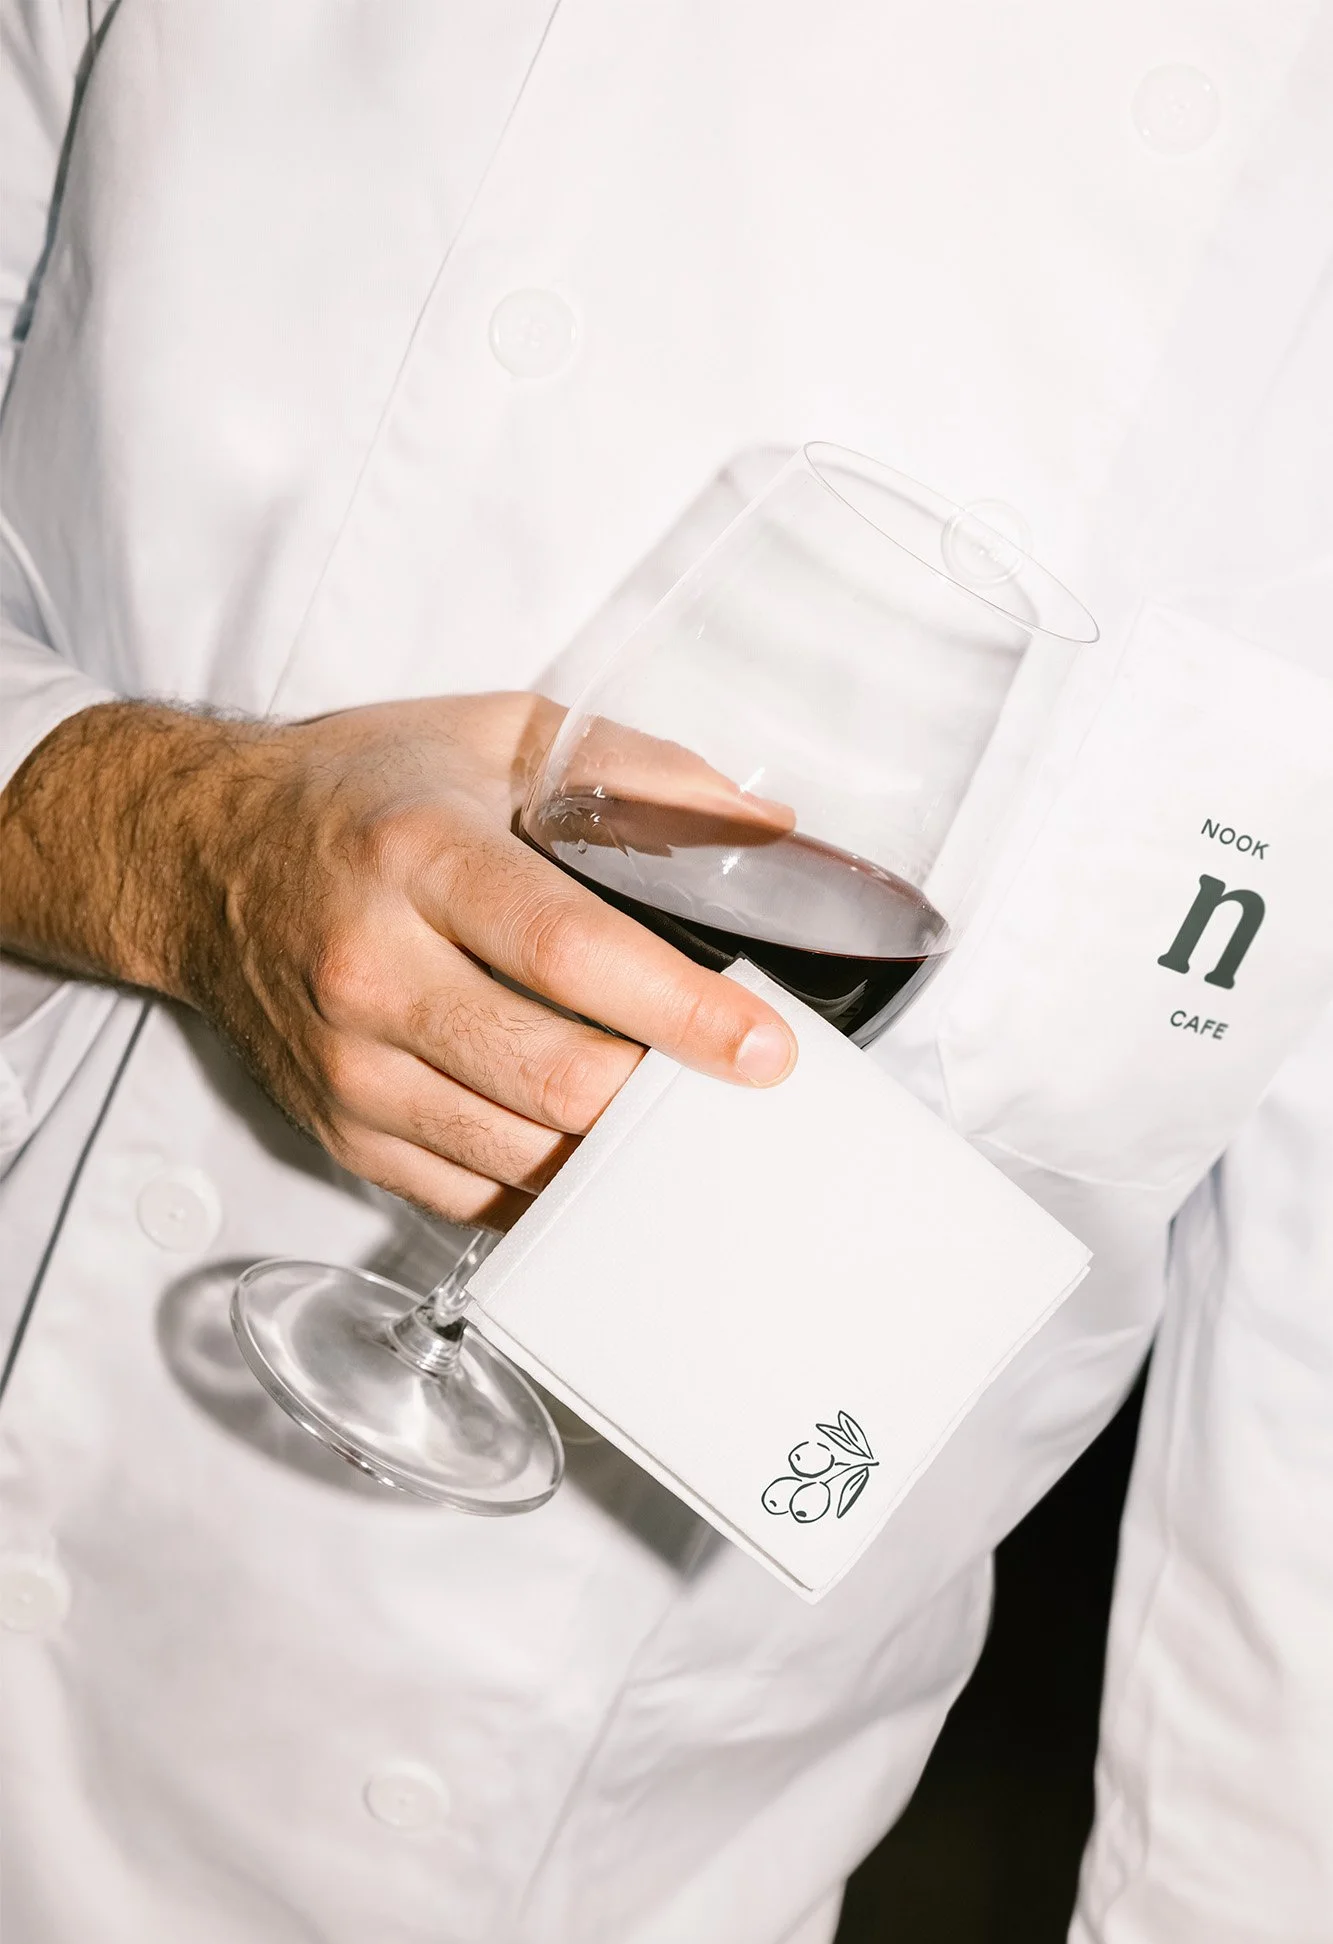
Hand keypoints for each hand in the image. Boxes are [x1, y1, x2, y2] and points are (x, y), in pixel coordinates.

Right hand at [0, 694, 797, 1225]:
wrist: (198, 857)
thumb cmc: (357, 794)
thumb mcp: (494, 735)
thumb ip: (636, 771)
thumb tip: (762, 829)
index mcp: (417, 854)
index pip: (567, 951)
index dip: (679, 1010)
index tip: (764, 1046)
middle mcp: (371, 967)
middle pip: (552, 1077)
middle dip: (666, 1096)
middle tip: (735, 1087)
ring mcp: (347, 1064)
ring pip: (517, 1155)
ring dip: (615, 1151)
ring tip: (677, 1117)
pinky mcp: (338, 1128)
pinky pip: (468, 1196)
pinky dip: (547, 1186)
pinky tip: (592, 1149)